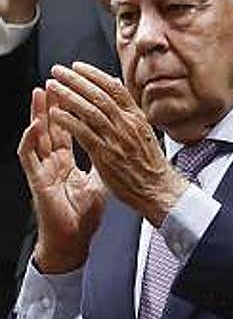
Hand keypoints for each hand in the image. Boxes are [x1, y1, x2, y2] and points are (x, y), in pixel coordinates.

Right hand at [18, 86, 106, 273]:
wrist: (73, 238)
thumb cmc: (83, 213)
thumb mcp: (99, 179)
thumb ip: (102, 158)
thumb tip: (117, 142)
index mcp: (68, 159)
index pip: (70, 127)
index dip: (73, 108)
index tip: (80, 89)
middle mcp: (54, 160)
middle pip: (52, 125)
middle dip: (54, 102)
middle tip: (58, 79)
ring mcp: (44, 169)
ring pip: (37, 135)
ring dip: (38, 113)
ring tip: (41, 93)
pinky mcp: (37, 180)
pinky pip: (29, 157)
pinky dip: (30, 140)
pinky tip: (34, 126)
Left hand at [45, 63, 186, 226]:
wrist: (157, 188)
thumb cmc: (149, 163)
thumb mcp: (144, 131)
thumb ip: (128, 112)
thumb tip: (116, 91)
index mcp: (137, 117)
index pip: (114, 88)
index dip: (93, 74)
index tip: (77, 66)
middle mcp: (127, 124)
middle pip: (98, 94)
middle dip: (76, 80)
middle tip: (58, 70)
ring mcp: (116, 139)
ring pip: (89, 110)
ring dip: (68, 96)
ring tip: (53, 86)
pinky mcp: (105, 154)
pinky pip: (83, 133)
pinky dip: (68, 121)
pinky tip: (55, 113)